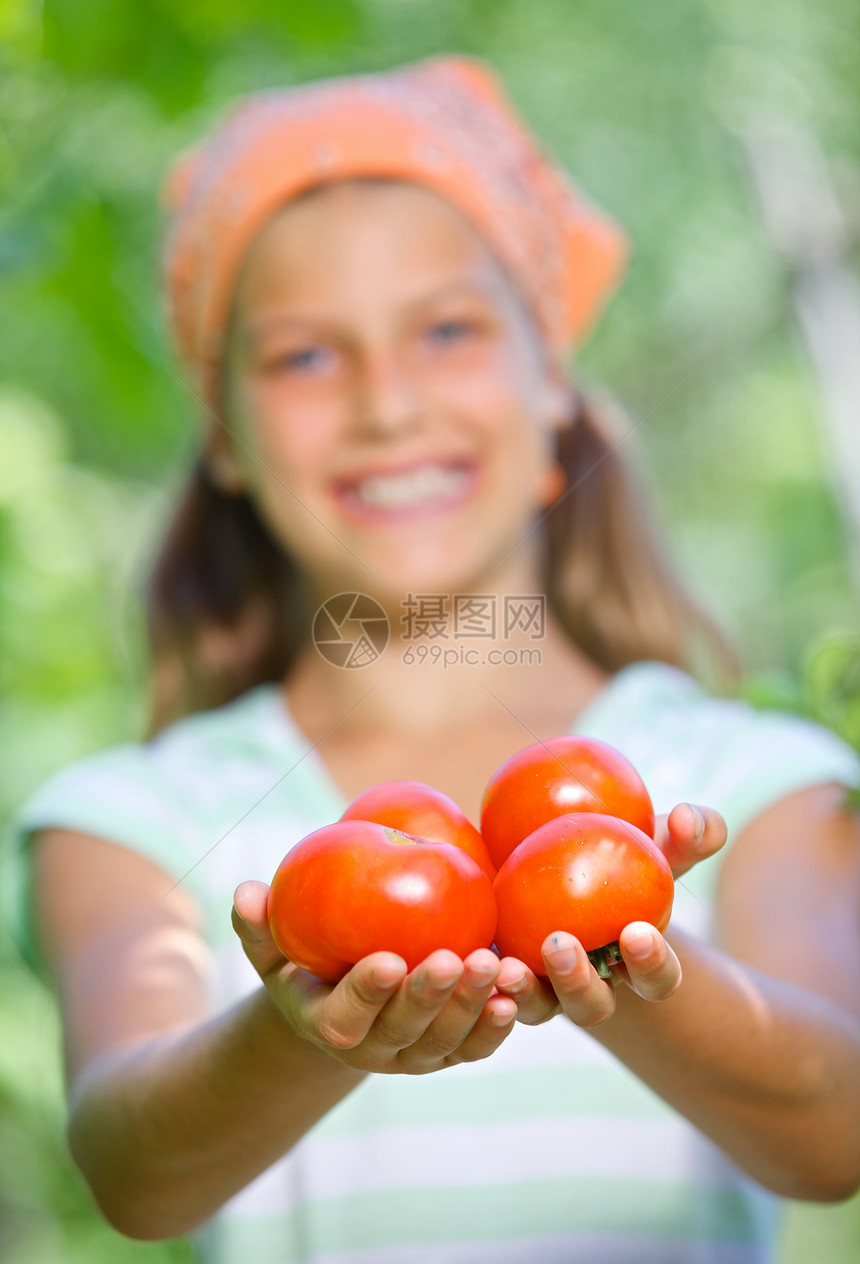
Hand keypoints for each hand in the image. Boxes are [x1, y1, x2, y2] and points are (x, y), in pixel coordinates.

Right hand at [232, 880, 516, 1073]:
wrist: (344, 1000)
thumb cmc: (306, 960)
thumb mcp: (276, 947)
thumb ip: (260, 925)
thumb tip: (245, 892)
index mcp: (328, 1025)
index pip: (347, 1018)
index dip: (367, 993)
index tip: (388, 959)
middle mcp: (374, 1050)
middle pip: (406, 1031)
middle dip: (430, 997)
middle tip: (453, 958)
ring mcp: (415, 1055)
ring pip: (448, 1040)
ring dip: (472, 1006)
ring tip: (493, 965)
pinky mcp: (450, 1050)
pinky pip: (476, 1045)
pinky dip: (496, 1025)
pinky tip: (513, 992)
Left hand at [493, 802, 725, 1026]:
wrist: (563, 864)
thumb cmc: (625, 855)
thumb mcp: (659, 842)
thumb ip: (690, 832)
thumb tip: (686, 818)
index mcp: (637, 963)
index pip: (657, 979)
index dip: (651, 965)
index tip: (636, 931)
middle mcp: (593, 986)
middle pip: (592, 1005)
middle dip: (578, 983)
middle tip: (559, 943)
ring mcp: (545, 989)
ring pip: (538, 1008)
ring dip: (523, 991)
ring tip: (507, 965)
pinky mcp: (501, 977)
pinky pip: (489, 991)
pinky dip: (480, 979)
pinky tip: (467, 957)